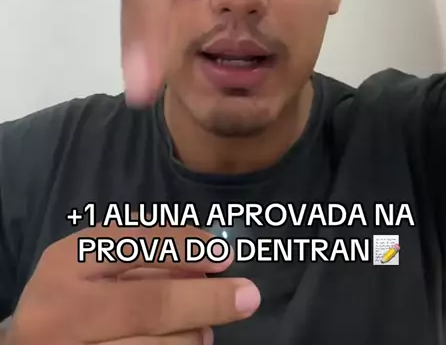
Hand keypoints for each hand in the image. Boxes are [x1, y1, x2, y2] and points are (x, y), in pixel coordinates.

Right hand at [7, 225, 259, 343]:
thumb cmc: (73, 292)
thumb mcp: (95, 262)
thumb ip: (145, 255)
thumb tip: (211, 260)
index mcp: (67, 262)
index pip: (136, 246)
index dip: (186, 249)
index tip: (226, 256)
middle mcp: (61, 310)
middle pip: (148, 304)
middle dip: (205, 299)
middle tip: (247, 295)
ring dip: (192, 336)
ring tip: (205, 330)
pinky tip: (187, 343)